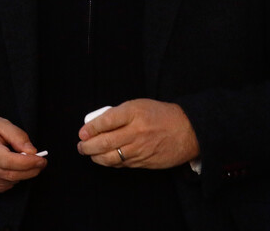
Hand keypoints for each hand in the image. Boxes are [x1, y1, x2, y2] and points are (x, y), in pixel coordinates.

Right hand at [0, 111, 45, 192]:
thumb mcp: (0, 122)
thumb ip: (18, 136)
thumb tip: (33, 152)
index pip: (11, 162)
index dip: (30, 163)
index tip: (42, 159)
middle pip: (12, 175)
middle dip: (31, 171)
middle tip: (40, 163)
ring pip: (8, 183)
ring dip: (21, 175)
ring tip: (23, 162)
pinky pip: (0, 187)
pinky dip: (10, 180)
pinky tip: (9, 168)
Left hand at [76, 99, 199, 168]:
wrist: (188, 131)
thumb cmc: (162, 115)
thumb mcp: (140, 105)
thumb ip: (119, 114)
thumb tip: (97, 124)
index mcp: (134, 112)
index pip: (106, 121)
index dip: (91, 128)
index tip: (82, 132)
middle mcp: (136, 131)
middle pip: (105, 142)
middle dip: (88, 146)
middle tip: (81, 146)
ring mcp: (140, 149)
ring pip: (110, 157)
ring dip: (95, 157)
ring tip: (89, 153)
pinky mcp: (144, 162)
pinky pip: (122, 164)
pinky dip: (110, 162)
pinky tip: (105, 159)